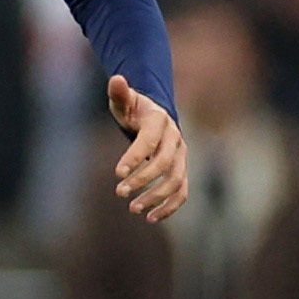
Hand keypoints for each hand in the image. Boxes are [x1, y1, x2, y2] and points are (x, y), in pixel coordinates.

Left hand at [108, 75, 188, 222]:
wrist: (155, 117)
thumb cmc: (134, 110)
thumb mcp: (124, 101)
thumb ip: (120, 93)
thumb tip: (116, 80)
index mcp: (160, 121)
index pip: (150, 141)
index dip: (135, 157)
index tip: (117, 173)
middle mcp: (175, 139)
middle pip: (165, 163)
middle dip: (143, 180)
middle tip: (120, 193)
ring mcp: (181, 156)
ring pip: (176, 180)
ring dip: (157, 197)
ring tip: (134, 209)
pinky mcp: (182, 171)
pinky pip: (182, 192)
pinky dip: (170, 206)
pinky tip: (151, 218)